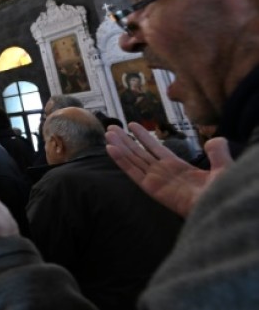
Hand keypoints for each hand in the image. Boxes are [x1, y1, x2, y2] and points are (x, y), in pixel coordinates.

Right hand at [106, 122, 231, 216]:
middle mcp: (164, 174)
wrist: (221, 207)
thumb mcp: (224, 167)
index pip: (156, 150)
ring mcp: (157, 181)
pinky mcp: (152, 189)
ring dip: (120, 147)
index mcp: (179, 169)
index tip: (132, 125)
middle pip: (140, 154)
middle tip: (112, 128)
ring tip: (108, 133)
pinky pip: (134, 172)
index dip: (144, 137)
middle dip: (126, 141)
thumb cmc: (224, 191)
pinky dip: (121, 161)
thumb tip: (217, 139)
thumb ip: (218, 152)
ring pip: (133, 160)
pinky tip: (111, 148)